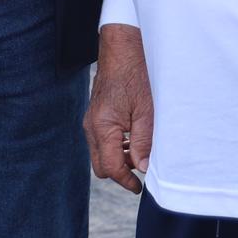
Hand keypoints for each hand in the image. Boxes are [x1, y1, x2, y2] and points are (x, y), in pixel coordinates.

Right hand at [84, 23, 153, 193]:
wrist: (121, 50)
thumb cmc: (135, 76)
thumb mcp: (146, 111)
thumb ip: (143, 142)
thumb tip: (142, 168)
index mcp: (103, 127)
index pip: (110, 167)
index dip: (126, 180)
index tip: (140, 187)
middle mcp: (92, 126)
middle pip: (101, 165)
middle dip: (120, 173)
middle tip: (141, 172)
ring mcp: (91, 121)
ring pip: (100, 153)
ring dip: (118, 159)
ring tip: (141, 153)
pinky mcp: (94, 115)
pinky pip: (101, 140)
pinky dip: (115, 146)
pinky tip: (133, 139)